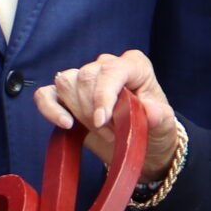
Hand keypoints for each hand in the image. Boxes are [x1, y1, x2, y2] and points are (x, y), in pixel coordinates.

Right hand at [34, 51, 180, 181]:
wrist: (142, 144)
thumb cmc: (154, 128)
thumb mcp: (165, 125)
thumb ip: (159, 117)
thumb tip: (150, 111)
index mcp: (133, 65)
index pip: (111, 70)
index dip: (103, 95)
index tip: (102, 121)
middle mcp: (106, 65)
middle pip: (85, 77)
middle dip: (93, 111)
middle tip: (111, 133)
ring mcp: (84, 77)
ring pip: (66, 83)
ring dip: (79, 113)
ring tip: (100, 130)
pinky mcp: (66, 95)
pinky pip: (46, 94)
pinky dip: (49, 109)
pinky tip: (65, 124)